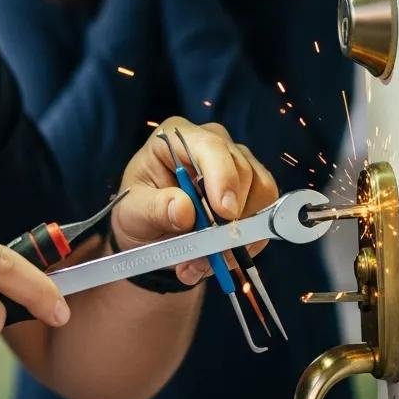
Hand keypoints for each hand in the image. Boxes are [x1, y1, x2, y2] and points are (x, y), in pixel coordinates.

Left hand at [110, 117, 277, 286]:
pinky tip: (217, 257)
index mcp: (177, 137)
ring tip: (204, 260)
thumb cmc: (137, 210)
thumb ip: (155, 209)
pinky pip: (264, 214)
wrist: (148, 230)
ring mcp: (236, 164)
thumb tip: (184, 210)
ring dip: (237, 235)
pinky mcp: (251, 189)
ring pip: (261, 193)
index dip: (223, 178)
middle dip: (229, 218)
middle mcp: (212, 143)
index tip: (225, 213)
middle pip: (242, 171)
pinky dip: (244, 242)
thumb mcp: (133, 211)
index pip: (210, 147)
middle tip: (207, 253)